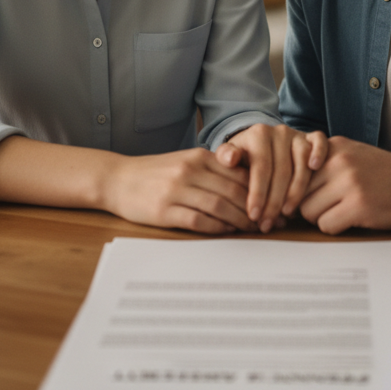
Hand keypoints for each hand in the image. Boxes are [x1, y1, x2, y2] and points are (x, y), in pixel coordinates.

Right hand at [103, 149, 255, 234]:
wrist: (117, 179)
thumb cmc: (156, 173)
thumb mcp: (186, 162)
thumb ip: (214, 170)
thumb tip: (249, 186)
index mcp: (198, 157)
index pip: (238, 173)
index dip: (260, 189)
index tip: (273, 203)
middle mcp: (189, 170)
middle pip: (232, 190)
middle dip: (255, 208)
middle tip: (269, 221)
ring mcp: (176, 190)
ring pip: (219, 206)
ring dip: (239, 221)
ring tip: (252, 229)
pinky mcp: (164, 210)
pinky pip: (198, 220)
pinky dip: (216, 228)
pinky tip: (227, 232)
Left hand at [215, 123, 328, 231]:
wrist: (260, 142)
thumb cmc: (245, 155)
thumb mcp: (230, 155)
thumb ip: (226, 157)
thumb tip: (230, 159)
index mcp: (258, 134)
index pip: (261, 167)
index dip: (258, 193)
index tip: (254, 215)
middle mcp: (279, 131)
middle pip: (281, 170)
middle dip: (274, 201)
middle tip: (268, 223)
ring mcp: (297, 135)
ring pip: (301, 164)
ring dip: (296, 191)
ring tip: (287, 214)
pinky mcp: (312, 138)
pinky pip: (320, 143)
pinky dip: (319, 154)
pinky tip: (315, 168)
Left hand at [300, 138, 390, 233]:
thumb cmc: (388, 173)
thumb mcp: (353, 154)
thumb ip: (324, 163)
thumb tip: (289, 186)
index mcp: (333, 147)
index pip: (294, 171)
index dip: (295, 191)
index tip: (298, 202)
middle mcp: (338, 161)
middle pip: (298, 194)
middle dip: (308, 207)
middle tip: (327, 210)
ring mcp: (348, 183)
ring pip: (309, 212)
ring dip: (322, 218)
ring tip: (343, 213)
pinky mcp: (359, 205)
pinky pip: (326, 225)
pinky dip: (336, 228)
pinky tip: (353, 220)